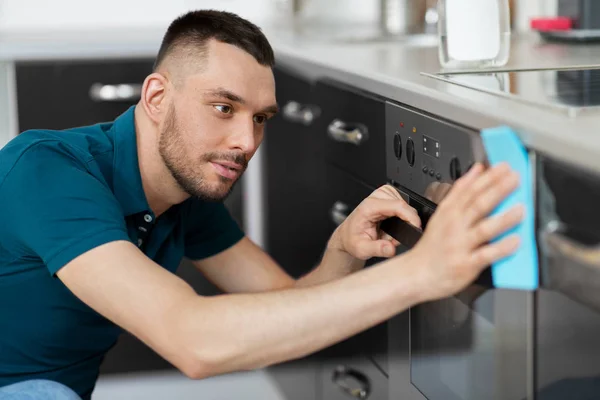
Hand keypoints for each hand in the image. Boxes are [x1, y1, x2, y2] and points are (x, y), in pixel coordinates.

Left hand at [329, 184, 421, 259]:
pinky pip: (404, 207)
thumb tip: (391, 249)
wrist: (348, 235)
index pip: (399, 206)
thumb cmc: (353, 239)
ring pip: (406, 207)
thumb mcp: (361, 249)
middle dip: (405, 225)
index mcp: (369, 206)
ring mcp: (383, 195)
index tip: (416, 228)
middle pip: (405, 206)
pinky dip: (401, 218)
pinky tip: (391, 225)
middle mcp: (376, 198)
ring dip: (402, 222)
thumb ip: (377, 249)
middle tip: (391, 239)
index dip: (411, 217)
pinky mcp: (388, 197)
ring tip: (388, 232)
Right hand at [410, 163, 523, 301]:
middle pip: (477, 205)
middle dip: (497, 190)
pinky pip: (485, 255)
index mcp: (449, 212)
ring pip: (483, 229)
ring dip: (503, 219)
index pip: (470, 190)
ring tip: (521, 209)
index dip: (488, 178)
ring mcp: (460, 245)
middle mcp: (454, 227)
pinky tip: (515, 241)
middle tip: (515, 179)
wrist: (417, 273)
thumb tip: (477, 170)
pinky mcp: (466, 264)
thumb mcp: (442, 213)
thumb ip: (460, 191)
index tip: (504, 167)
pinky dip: (500, 248)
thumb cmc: (432, 246)